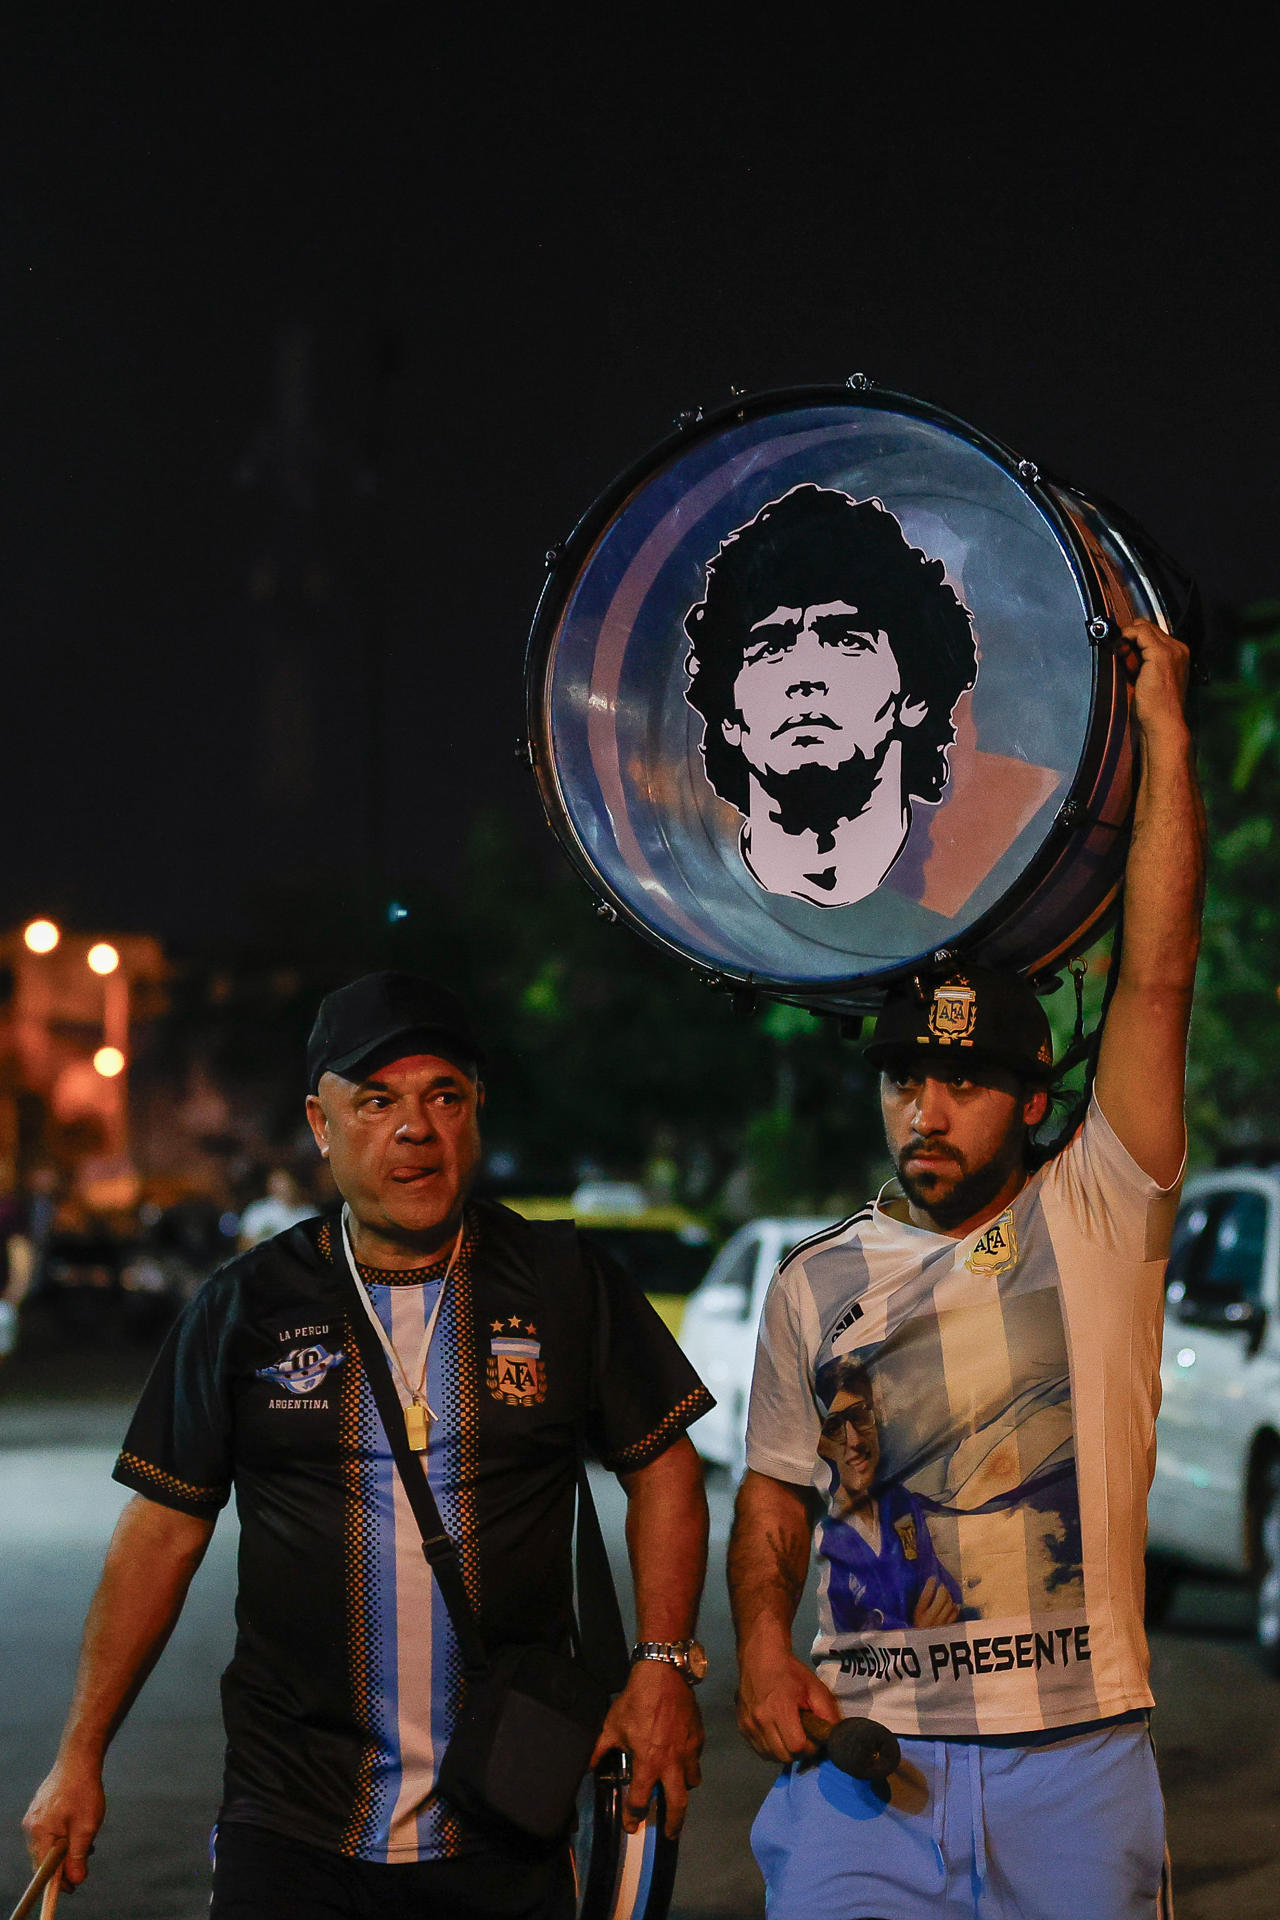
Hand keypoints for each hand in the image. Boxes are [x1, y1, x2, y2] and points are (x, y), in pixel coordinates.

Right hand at [22, 1750, 104, 1891]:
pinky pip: (49, 1830)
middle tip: (83, 1865)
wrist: (79, 1757)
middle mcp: (31, 1826)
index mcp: (39, 1833)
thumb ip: (78, 1856)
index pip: (43, 1869)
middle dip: (63, 1864)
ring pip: (48, 1843)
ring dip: (66, 1849)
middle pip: (44, 1858)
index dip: (57, 1882)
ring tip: (88, 1841)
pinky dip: (63, 1835)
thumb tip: (75, 1880)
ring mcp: (34, 1816)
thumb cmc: (84, 1790)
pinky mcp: (40, 1808)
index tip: (71, 1888)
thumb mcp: (87, 1827)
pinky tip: (78, 1827)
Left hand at [589, 1660, 702, 1838]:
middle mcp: (671, 1763)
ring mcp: (688, 1751)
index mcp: (648, 1762)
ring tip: (676, 1790)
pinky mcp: (699, 1738)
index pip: (640, 1799)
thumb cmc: (635, 1701)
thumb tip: (587, 1767)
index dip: (634, 1816)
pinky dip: (689, 1764)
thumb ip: (600, 1749)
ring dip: (683, 1790)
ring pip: (691, 1782)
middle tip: (670, 1833)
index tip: (632, 1825)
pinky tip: (681, 1757)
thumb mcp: (612, 1725)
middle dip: (674, 1824)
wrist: (663, 1674)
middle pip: (678, 1804)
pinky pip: (696, 1759)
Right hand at [735, 1644, 840, 1763]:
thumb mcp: (815, 1688)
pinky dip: (770, 1748)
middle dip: (798, 1752)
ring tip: (789, 1735)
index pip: (797, 1747)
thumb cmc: (790, 1672)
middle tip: (803, 1737)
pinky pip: (759, 1750)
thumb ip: (828, 1714)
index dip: (810, 1747)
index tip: (813, 1736)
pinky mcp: (741, 1726)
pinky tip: (777, 1734)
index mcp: (779, 1709)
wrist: (760, 1657)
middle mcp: (760, 1720)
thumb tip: (835, 1737)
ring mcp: (748, 1724)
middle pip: (783, 1756)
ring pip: (770, 1756)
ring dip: (783, 1751)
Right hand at [911, 1576, 958, 1627]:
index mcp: (918, 1613)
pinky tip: (955, 1604)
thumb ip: (919, 1604)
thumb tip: (928, 1588)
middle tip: (941, 1586)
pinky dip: (955, 1608)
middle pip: (941, 1598)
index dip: (930, 1584)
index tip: (932, 1578)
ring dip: (949, 1597)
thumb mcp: (913, 1616)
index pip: (926, 1595)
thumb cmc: (916, 1629)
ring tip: (947, 1594)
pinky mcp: (947, 1628)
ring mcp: (940, 1623)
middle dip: (943, 1589)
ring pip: (949, 1604)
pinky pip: (954, 1615)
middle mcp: (930, 1617)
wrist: (922, 1648)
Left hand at [1120, 619, 1191, 742]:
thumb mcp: (1149, 680)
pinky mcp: (1161, 654)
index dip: (1134, 639)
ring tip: (1121, 657)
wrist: (1164, 723)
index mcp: (1178, 655)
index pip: (1154, 633)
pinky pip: (1139, 632)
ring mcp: (1171, 650)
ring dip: (1128, 638)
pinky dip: (1126, 637)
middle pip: (1148, 627)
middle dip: (1131, 637)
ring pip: (1143, 627)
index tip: (1122, 652)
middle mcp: (1178, 649)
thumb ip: (1142, 663)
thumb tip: (1124, 650)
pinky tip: (1120, 651)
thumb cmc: (1155, 708)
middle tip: (1120, 655)